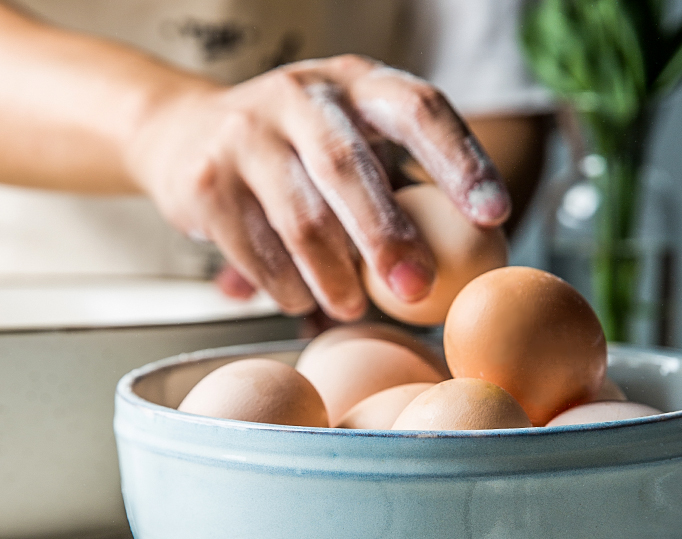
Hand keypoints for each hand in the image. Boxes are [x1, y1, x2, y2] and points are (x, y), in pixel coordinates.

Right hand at [125, 56, 510, 319]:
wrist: (182, 137)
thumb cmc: (293, 155)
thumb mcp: (346, 148)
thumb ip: (392, 194)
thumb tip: (451, 274)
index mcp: (354, 85)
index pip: (419, 108)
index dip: (461, 161)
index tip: (494, 216)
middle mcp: (299, 95)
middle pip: (350, 168)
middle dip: (388, 237)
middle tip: (417, 290)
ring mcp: (246, 133)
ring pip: (302, 219)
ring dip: (334, 278)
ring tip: (351, 307)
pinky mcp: (205, 180)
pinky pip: (259, 252)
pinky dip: (289, 289)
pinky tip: (301, 299)